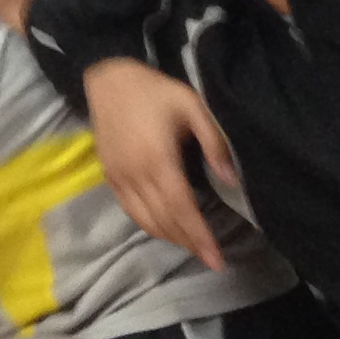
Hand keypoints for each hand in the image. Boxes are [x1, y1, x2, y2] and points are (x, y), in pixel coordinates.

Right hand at [81, 57, 235, 271]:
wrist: (108, 79)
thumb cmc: (154, 91)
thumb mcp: (191, 105)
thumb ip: (214, 142)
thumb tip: (232, 180)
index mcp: (158, 159)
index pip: (182, 208)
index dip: (199, 236)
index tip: (217, 259)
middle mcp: (136, 175)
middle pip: (165, 221)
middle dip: (189, 244)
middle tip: (212, 259)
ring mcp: (119, 178)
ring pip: (146, 221)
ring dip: (170, 238)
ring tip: (193, 246)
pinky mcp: (109, 176)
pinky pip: (131, 211)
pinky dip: (150, 226)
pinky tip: (166, 228)